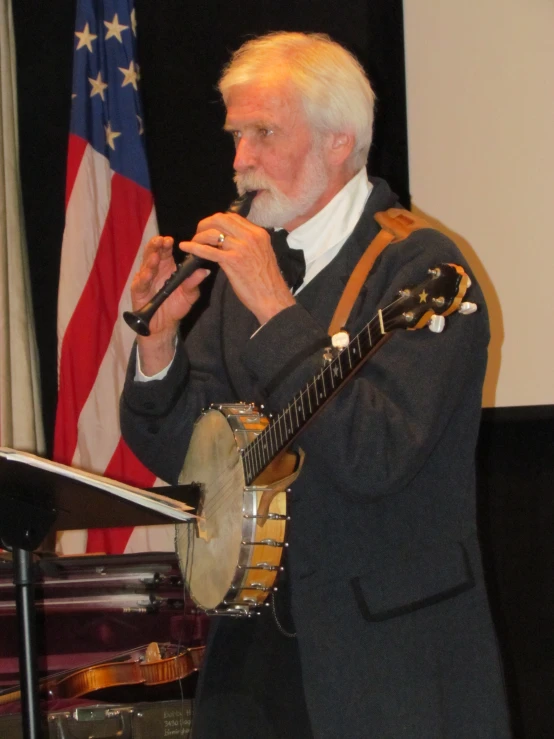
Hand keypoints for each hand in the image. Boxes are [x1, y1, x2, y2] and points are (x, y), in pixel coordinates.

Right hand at [131, 235, 209, 374]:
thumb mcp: (189, 294)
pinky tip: (147, 274)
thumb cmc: (177, 306)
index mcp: (167, 266)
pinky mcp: (139, 291)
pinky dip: (143, 278)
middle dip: (155, 246)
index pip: (165, 251)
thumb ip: (194, 282)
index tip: (170, 239)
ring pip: (145, 266)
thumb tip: (206, 271)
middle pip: (153, 253)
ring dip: (149, 260)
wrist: (165, 325)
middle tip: (160, 241)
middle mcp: (155, 269)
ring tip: (155, 256)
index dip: (166, 244)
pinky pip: (140, 283)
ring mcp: (145, 279)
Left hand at [181, 212, 294, 324]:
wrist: (272, 297)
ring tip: (193, 243)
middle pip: (221, 219)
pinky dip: (194, 247)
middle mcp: (251, 236)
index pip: (233, 217)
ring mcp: (241, 247)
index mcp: (259, 233)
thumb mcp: (262, 253)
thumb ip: (249, 243)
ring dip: (199, 236)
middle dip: (205, 224)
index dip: (217, 220)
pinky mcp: (232, 261)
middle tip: (198, 233)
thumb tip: (231, 238)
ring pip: (213, 233)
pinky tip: (186, 247)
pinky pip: (208, 250)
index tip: (210, 228)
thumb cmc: (267, 280)